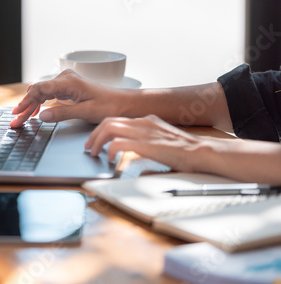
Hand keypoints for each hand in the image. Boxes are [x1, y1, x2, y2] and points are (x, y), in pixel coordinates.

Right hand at [10, 70, 125, 127]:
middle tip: (15, 122)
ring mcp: (66, 83)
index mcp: (68, 82)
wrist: (125, 104)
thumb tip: (41, 116)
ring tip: (21, 119)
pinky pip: (49, 95)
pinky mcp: (69, 89)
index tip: (17, 114)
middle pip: (37, 91)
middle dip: (25, 107)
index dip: (25, 102)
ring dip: (31, 106)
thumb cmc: (110, 106)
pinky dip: (39, 104)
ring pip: (42, 93)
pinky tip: (34, 112)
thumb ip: (62, 113)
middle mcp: (65, 79)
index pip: (39, 90)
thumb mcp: (85, 112)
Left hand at [85, 115, 201, 171]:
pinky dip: (108, 150)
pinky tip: (109, 159)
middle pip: (108, 121)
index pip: (117, 120)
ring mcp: (143, 131)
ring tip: (93, 153)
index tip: (96, 141)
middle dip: (94, 134)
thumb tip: (142, 172)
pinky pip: (117, 143)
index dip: (102, 130)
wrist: (203, 153)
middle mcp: (143, 122)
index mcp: (147, 121)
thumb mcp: (165, 147)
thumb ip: (150, 154)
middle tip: (89, 147)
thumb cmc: (189, 154)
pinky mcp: (145, 143)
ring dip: (97, 140)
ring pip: (109, 128)